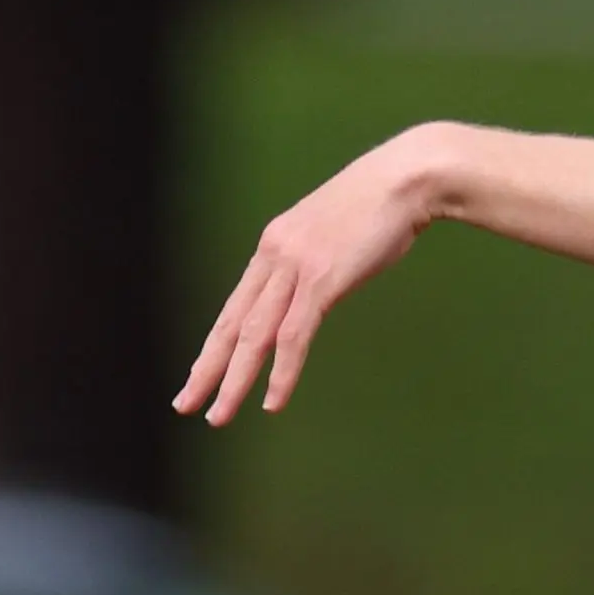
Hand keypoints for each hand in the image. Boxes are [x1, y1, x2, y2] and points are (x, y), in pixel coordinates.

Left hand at [174, 123, 461, 424]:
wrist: (406, 179)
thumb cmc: (383, 204)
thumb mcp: (336, 233)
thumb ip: (319, 261)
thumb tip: (320, 283)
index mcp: (274, 246)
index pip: (235, 307)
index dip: (214, 345)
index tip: (199, 375)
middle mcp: (274, 256)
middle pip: (232, 324)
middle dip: (207, 369)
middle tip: (186, 405)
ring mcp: (295, 268)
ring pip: (254, 335)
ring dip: (235, 380)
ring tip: (219, 415)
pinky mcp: (322, 279)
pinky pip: (294, 335)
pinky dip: (282, 372)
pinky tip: (272, 400)